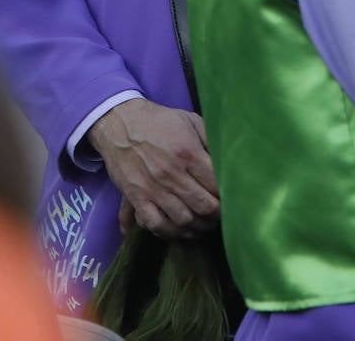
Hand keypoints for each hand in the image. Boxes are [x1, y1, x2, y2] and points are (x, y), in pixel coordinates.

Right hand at [87, 98, 219, 237]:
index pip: (216, 185)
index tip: (233, 199)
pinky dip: (170, 232)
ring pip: (182, 220)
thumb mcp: (191, 121)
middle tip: (223, 216)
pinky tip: (180, 230)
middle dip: (218, 215)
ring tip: (205, 225)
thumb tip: (229, 160)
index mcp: (189, 154)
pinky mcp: (136, 198)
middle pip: (203, 206)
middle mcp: (172, 174)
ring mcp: (153, 189)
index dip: (229, 196)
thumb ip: (211, 141)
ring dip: (198, 227)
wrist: (120, 123)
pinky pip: (155, 224)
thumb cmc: (160, 121)